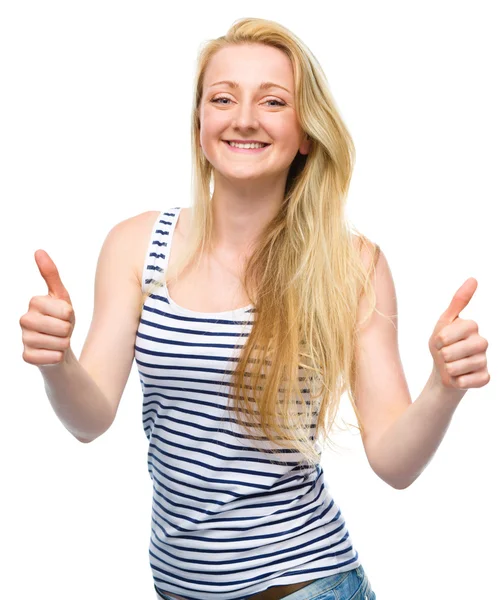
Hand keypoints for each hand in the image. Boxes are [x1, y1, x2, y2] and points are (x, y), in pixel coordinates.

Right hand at [20, 250, 75, 366]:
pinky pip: (53, 357)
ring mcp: (24, 339)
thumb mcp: (61, 296)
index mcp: (34, 302)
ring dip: (64, 344)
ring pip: (60, 343)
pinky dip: (58, 356)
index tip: (63, 315)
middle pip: (63, 328)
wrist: (57, 346)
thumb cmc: (60, 319)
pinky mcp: (27, 356)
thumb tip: (38, 250)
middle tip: (61, 330)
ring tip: (57, 341)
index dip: (70, 315)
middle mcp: (24, 319)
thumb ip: (51, 274)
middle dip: (68, 331)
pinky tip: (51, 353)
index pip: (66, 310)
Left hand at [429, 277, 489, 393]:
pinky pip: (470, 381)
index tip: (440, 341)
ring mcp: (484, 360)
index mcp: (472, 326)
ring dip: (449, 368)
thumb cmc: (442, 344)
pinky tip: (459, 377)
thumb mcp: (445, 322)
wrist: (443, 372)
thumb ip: (458, 301)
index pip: (451, 332)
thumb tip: (474, 279)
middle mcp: (482, 342)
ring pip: (459, 366)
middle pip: (454, 351)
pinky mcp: (485, 377)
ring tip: (451, 366)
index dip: (440, 339)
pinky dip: (459, 381)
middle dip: (443, 355)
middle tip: (445, 355)